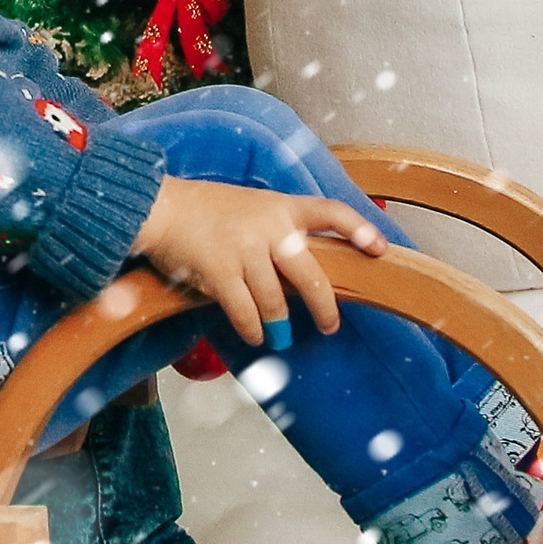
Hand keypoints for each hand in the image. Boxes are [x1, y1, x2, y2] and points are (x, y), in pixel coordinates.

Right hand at [129, 176, 383, 349]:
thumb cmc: (208, 211)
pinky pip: (245, 313)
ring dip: (279, 325)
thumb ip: (280, 230)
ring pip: (276, 301)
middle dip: (324, 308)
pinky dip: (253, 330)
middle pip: (311, 276)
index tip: (380, 250)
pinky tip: (256, 336)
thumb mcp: (253, 207)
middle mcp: (268, 226)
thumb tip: (308, 271)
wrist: (162, 208)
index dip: (359, 229)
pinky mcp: (219, 272)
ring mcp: (244, 249)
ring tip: (279, 337)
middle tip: (329, 326)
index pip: (330, 212)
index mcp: (281, 206)